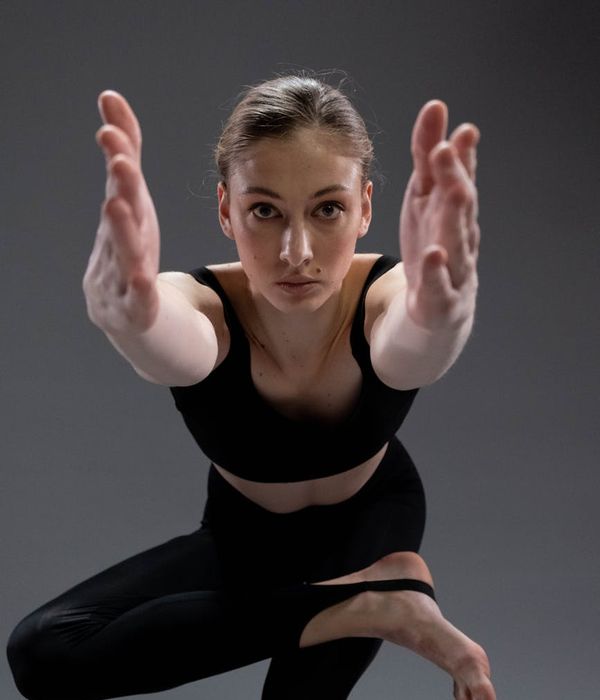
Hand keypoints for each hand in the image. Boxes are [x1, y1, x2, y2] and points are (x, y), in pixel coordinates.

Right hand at [83, 90, 159, 334]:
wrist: (127, 318)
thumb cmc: (130, 251)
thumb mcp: (135, 202)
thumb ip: (127, 154)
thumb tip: (111, 97)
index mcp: (122, 216)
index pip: (121, 181)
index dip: (119, 154)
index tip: (111, 124)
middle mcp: (116, 242)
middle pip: (120, 213)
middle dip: (120, 185)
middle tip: (120, 157)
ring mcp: (120, 275)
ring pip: (123, 252)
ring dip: (121, 229)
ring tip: (118, 205)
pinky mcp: (134, 308)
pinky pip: (137, 296)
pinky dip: (137, 285)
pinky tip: (141, 275)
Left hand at [399, 100, 479, 330]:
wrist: (437, 306)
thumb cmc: (433, 243)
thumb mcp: (424, 197)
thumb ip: (426, 156)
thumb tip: (436, 106)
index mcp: (452, 208)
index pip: (459, 177)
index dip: (460, 154)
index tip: (459, 129)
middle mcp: (460, 233)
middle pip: (460, 203)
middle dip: (455, 176)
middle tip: (446, 149)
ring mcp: (454, 265)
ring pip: (457, 238)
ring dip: (454, 215)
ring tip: (452, 190)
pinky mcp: (441, 295)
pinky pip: (439, 281)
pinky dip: (436, 269)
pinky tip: (433, 254)